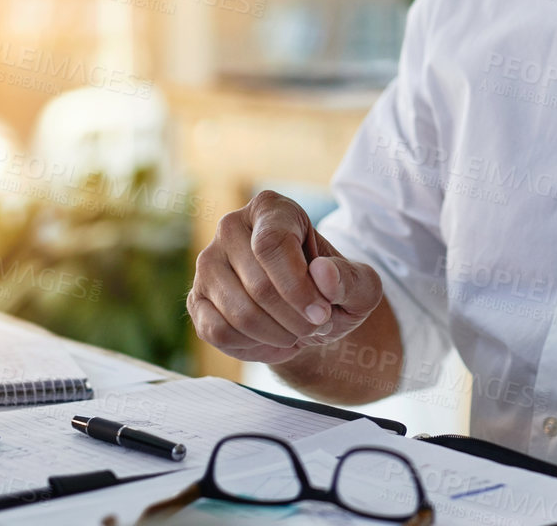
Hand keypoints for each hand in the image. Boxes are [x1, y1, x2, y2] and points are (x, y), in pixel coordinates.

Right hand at [188, 190, 383, 364]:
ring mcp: (208, 263)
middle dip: (294, 319)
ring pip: (238, 314)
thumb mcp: (360, 286)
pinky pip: (218, 332)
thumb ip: (351, 279)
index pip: (272, 245)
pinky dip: (251, 346)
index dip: (298, 287)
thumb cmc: (332, 290)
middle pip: (258, 285)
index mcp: (271, 208)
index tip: (322, 313)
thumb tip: (322, 273)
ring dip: (277, 335)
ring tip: (297, 333)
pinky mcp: (196, 299)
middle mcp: (230, 227)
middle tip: (315, 326)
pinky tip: (272, 339)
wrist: (306, 312)